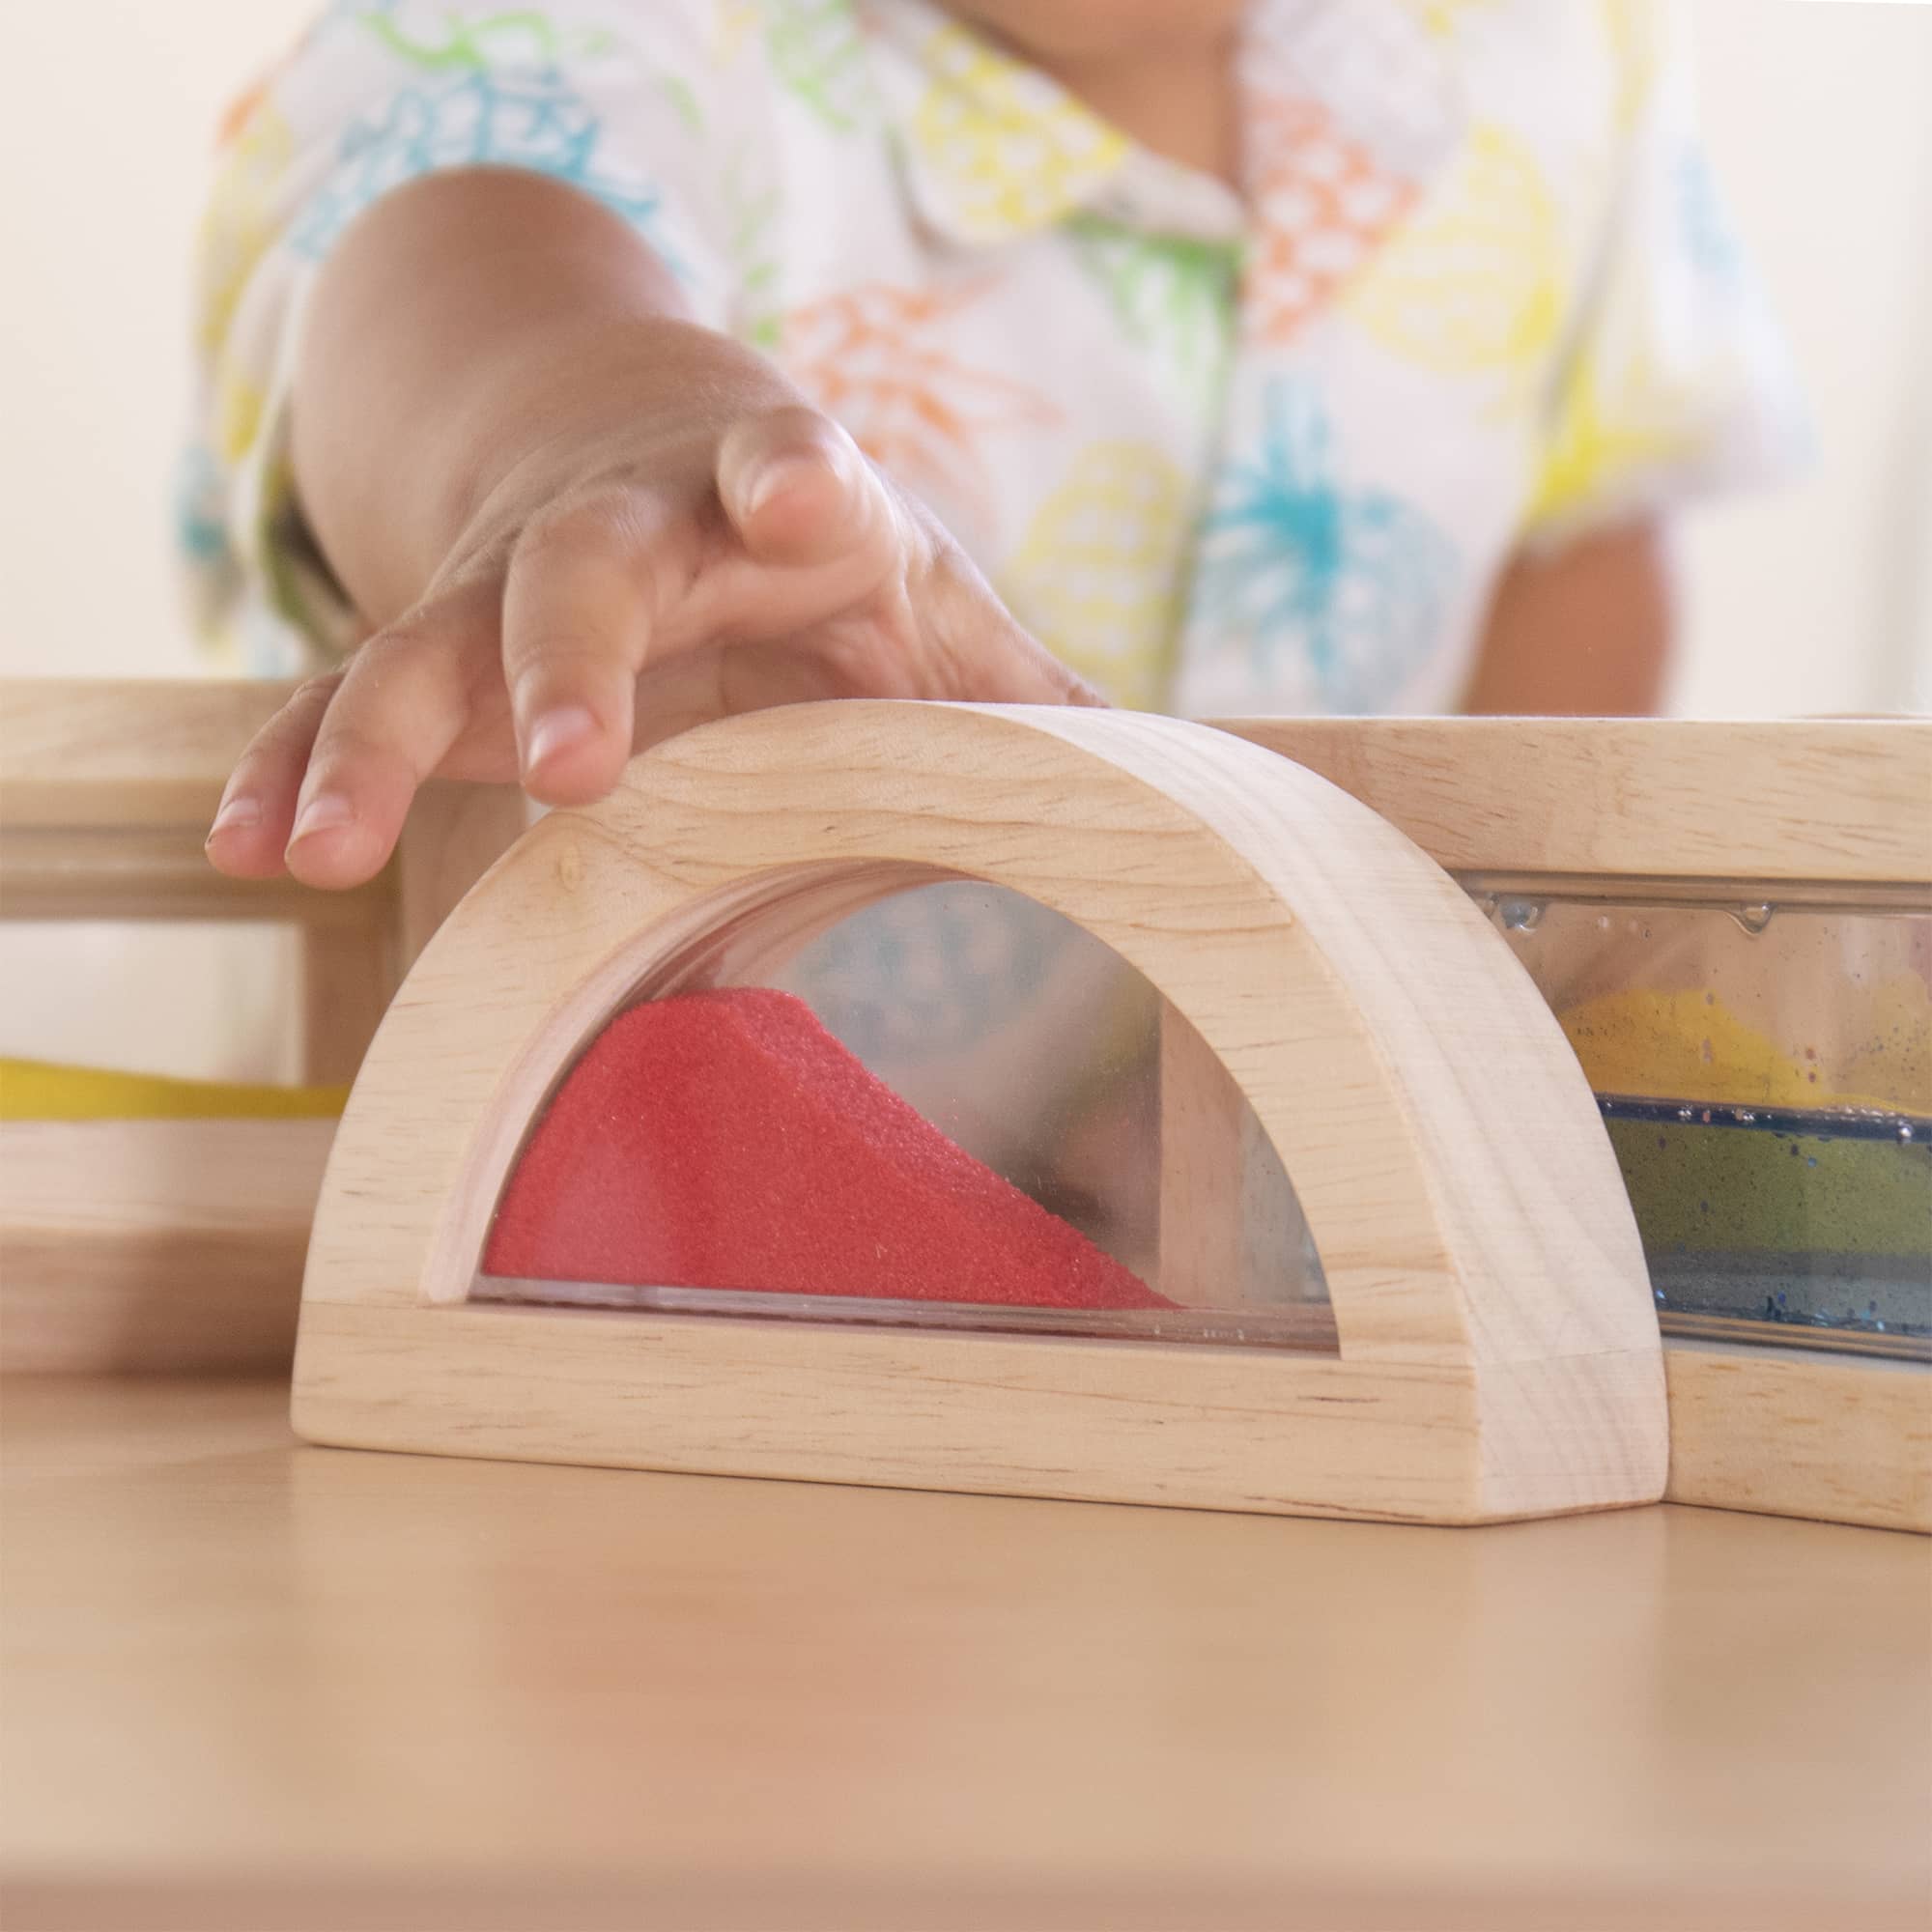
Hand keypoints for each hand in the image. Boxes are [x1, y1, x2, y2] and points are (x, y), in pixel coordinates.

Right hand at [205, 396, 1098, 889]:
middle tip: (570, 762)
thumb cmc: (810, 535)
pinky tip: (249, 848)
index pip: (789, 462)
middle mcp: (631, 523)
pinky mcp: (433, 635)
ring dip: (372, 740)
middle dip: (567, 655)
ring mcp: (511, 578)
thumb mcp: (923, 594)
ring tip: (323, 846)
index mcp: (778, 495)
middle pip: (581, 564)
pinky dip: (293, 764)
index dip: (789, 470)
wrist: (642, 429)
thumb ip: (1020, 684)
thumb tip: (1175, 793)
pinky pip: (346, 695)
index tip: (799, 490)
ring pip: (422, 640)